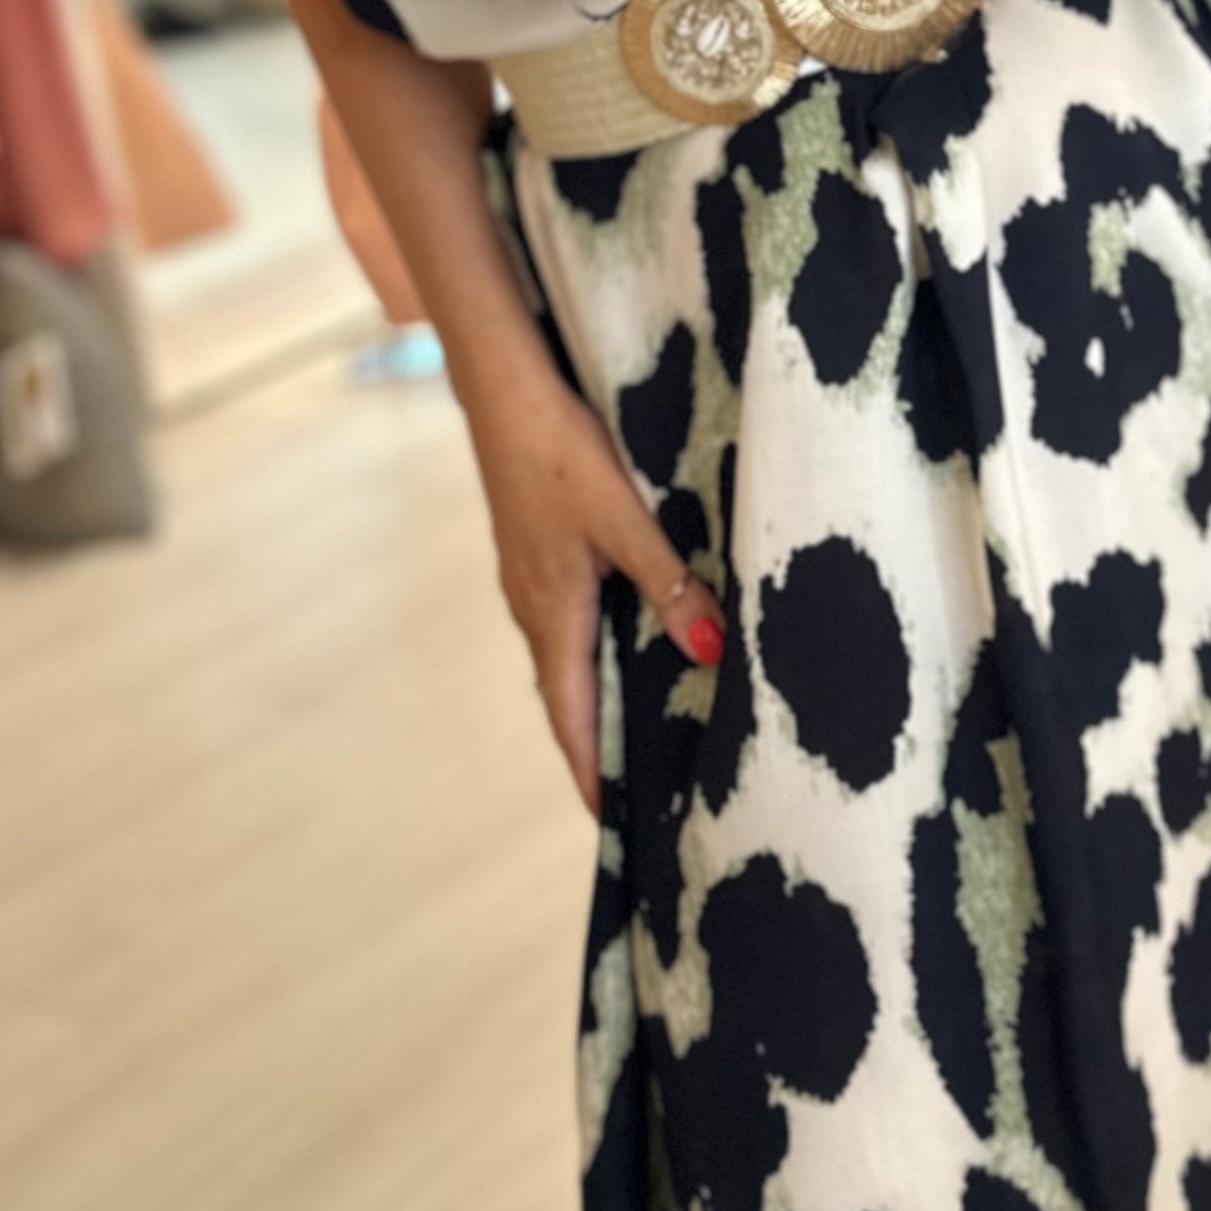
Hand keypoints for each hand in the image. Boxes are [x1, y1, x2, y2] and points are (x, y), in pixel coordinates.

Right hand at [461, 369, 723, 816]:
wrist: (502, 387)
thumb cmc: (558, 449)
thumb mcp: (622, 518)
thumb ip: (667, 582)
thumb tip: (708, 649)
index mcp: (551, 615)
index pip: (572, 719)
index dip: (591, 772)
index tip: (613, 822)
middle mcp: (533, 609)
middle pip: (569, 700)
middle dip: (600, 749)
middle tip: (642, 792)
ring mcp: (530, 581)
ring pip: (569, 660)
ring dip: (600, 701)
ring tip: (645, 732)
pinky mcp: (536, 553)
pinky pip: (568, 624)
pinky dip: (597, 654)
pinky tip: (632, 643)